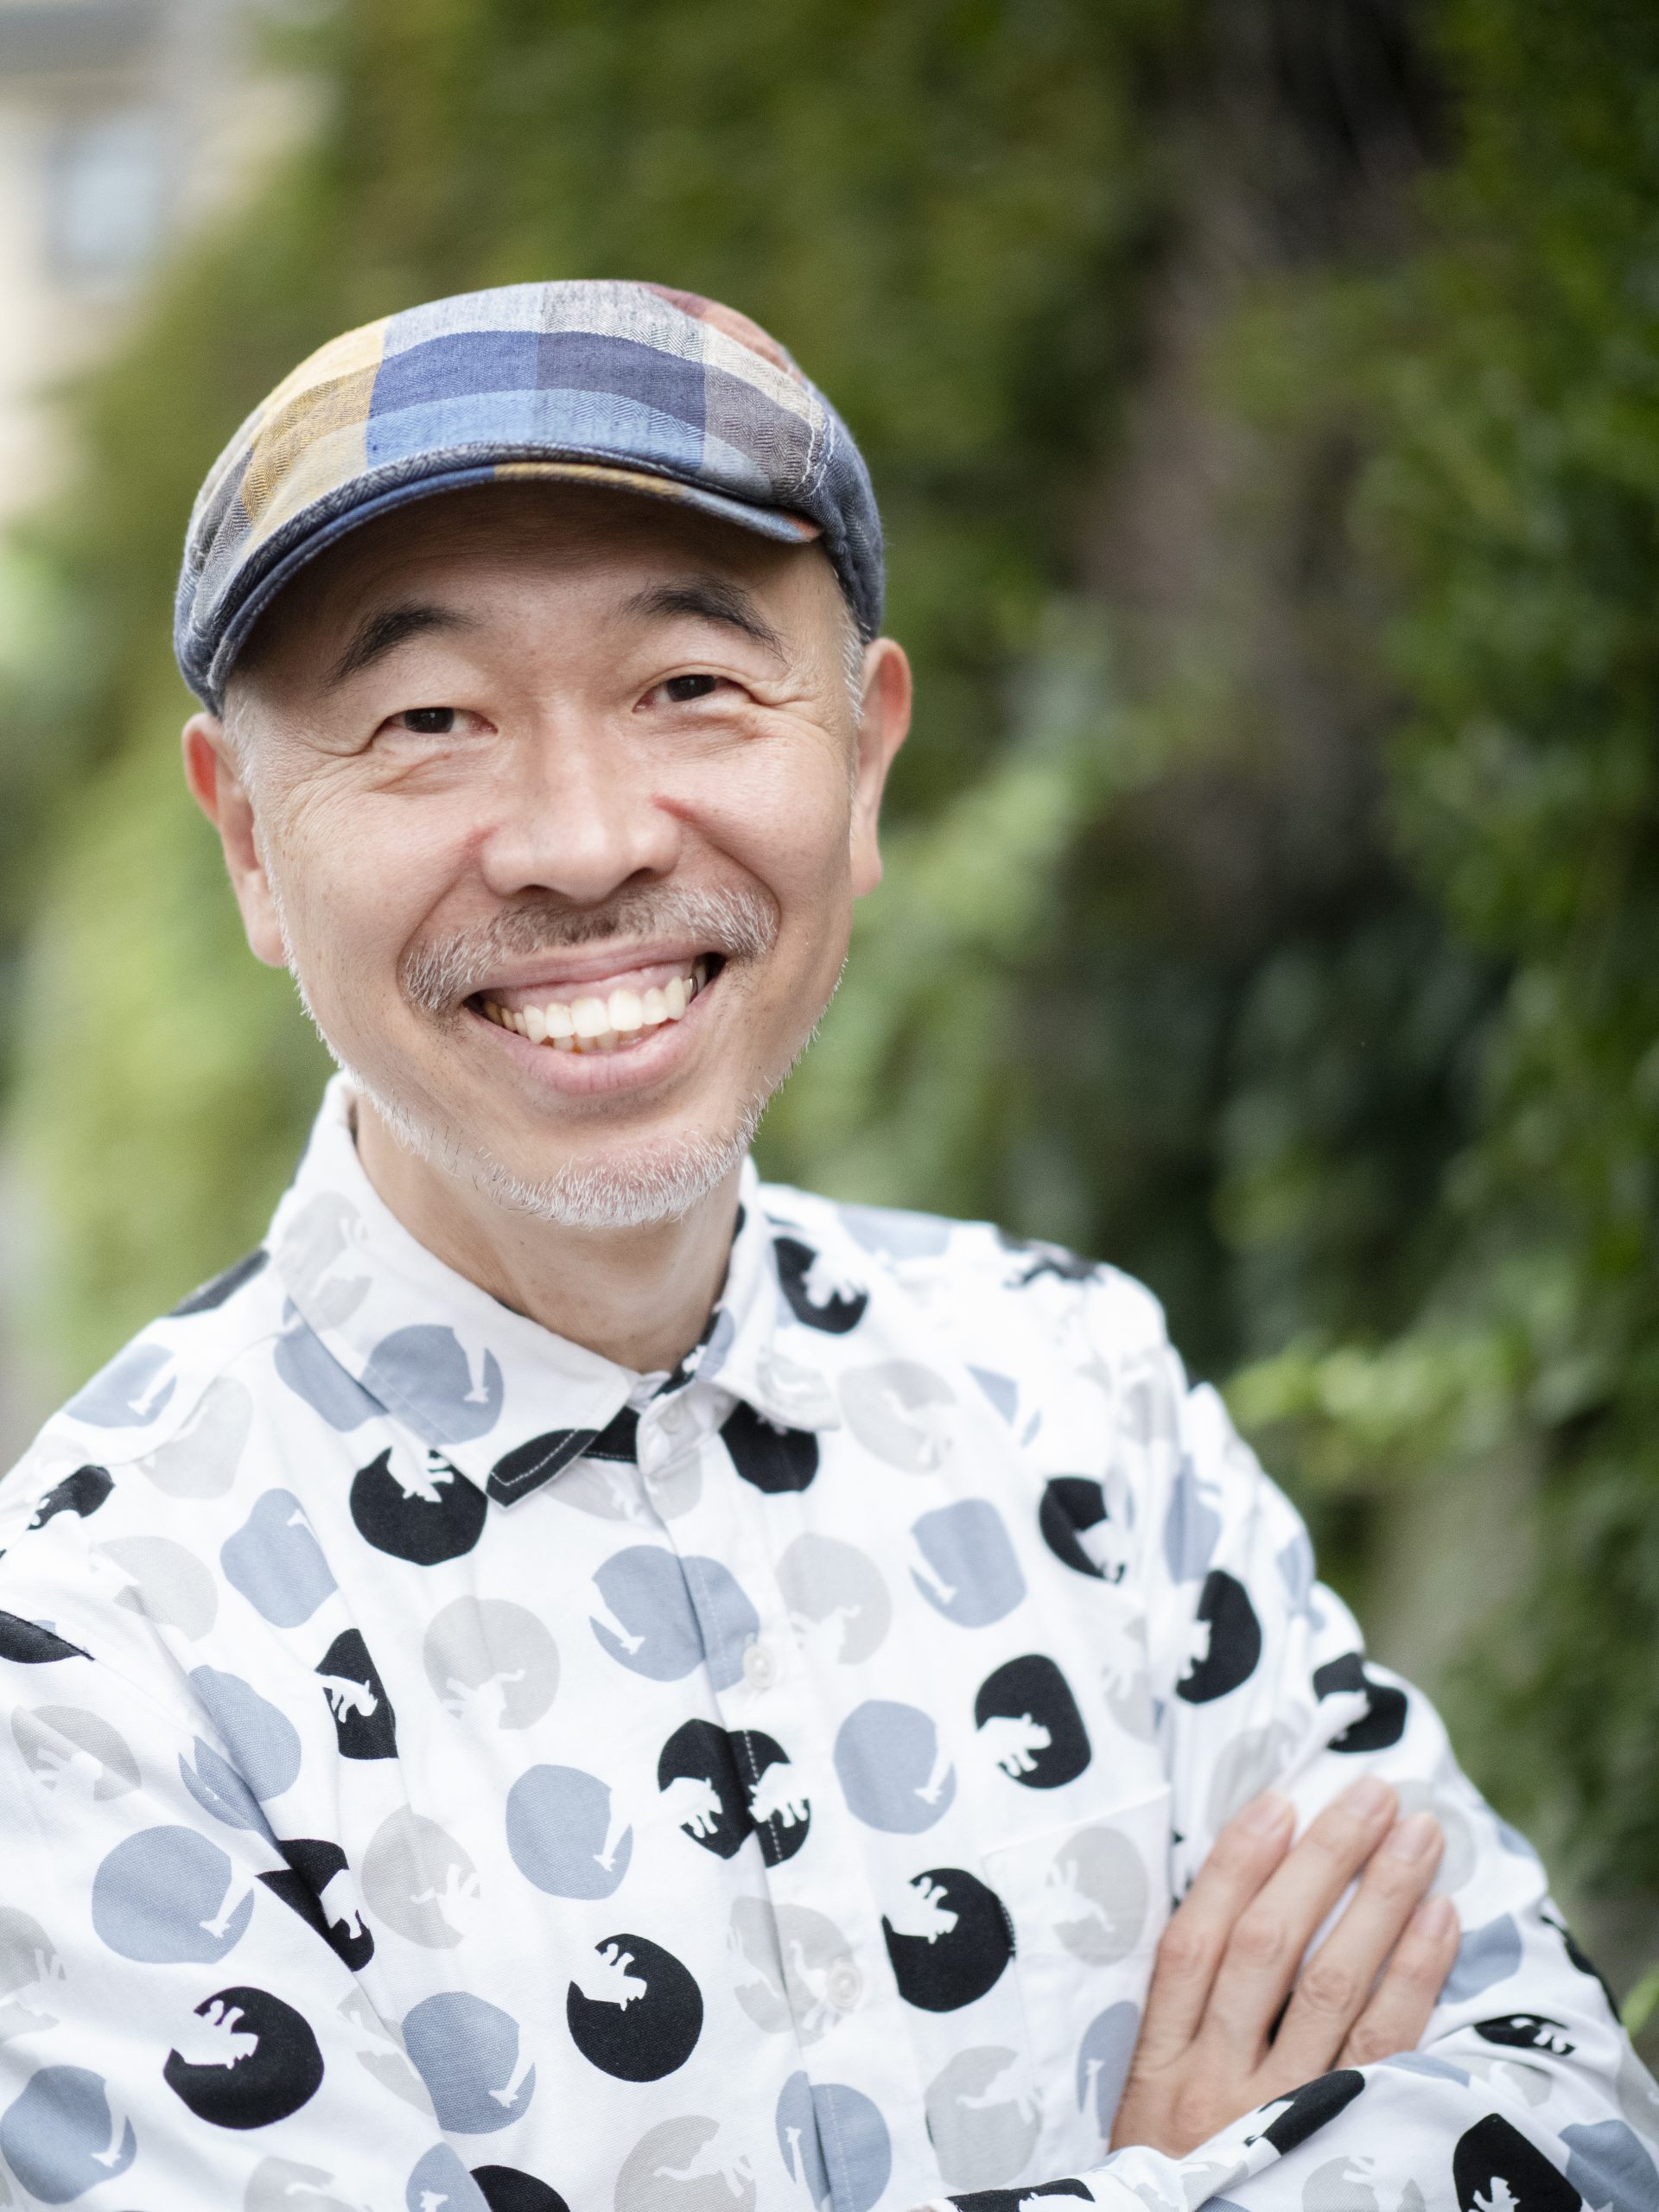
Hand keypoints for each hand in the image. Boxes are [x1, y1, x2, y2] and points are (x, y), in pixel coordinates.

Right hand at [1111, 1776, 1461, 2156]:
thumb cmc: (1174, 2165)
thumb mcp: (1149, 2093)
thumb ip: (1186, 2009)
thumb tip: (1244, 1891)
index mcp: (1156, 2061)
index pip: (1194, 1942)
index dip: (1235, 1866)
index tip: (1280, 1801)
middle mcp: (1212, 2082)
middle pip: (1269, 1949)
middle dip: (1324, 1862)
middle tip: (1371, 1793)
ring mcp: (1277, 2115)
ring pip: (1332, 1988)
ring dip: (1380, 1901)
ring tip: (1419, 1835)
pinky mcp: (1339, 2144)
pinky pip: (1383, 2050)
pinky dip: (1413, 1977)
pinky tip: (1439, 1921)